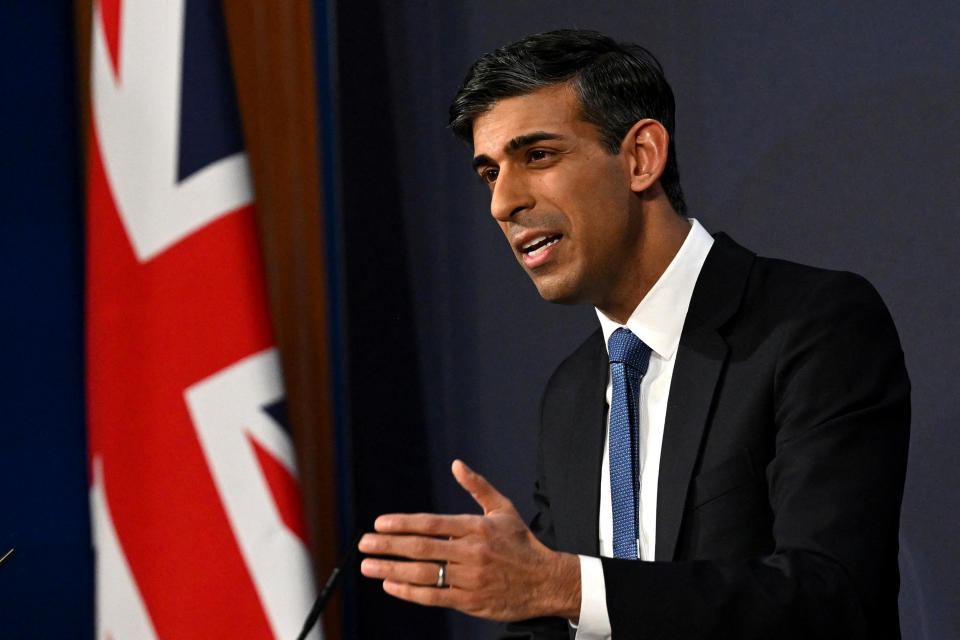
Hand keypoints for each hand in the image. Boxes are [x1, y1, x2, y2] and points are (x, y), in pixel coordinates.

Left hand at [358, 459, 580, 621]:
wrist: (546, 582)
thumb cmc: (521, 543)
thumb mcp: (503, 509)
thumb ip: (477, 486)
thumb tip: (456, 464)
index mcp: (476, 527)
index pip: (431, 523)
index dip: (403, 523)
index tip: (380, 523)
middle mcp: (471, 552)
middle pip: (421, 548)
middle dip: (388, 545)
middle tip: (364, 543)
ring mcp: (470, 579)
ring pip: (424, 574)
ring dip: (391, 569)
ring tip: (368, 566)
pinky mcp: (470, 601)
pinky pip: (434, 596)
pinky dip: (410, 591)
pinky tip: (390, 584)